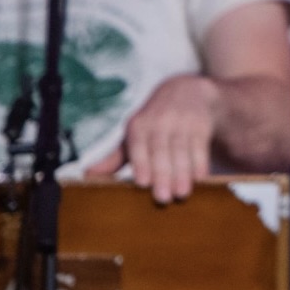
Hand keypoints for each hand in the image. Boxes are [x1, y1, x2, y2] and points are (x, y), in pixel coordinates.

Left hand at [85, 74, 218, 203]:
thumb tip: (88, 176)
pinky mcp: (201, 123)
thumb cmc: (154, 122)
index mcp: (138, 125)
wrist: (186, 91)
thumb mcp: (134, 135)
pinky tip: (200, 179)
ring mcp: (182, 121)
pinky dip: (200, 163)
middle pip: (161, 150)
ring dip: (183, 172)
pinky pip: (200, 146)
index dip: (141, 163)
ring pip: (182, 149)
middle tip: (163, 198)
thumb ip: (114, 158)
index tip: (142, 183)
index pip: (138, 145)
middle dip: (163, 173)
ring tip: (182, 193)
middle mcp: (159, 120)